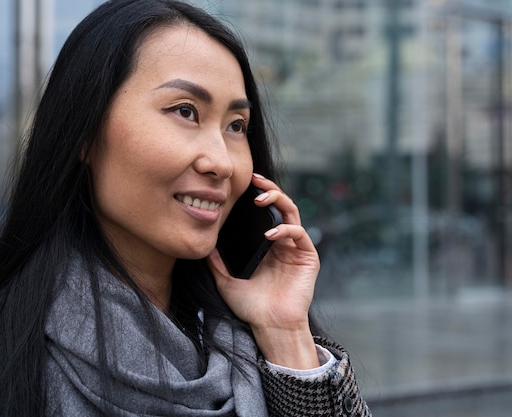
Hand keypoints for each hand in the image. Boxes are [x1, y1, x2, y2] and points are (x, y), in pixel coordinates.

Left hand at [207, 173, 320, 368]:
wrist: (269, 327)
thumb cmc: (252, 308)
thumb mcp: (226, 281)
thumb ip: (217, 263)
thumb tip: (203, 245)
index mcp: (269, 245)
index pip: (267, 212)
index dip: (260, 194)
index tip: (247, 183)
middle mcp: (284, 243)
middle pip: (282, 206)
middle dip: (270, 190)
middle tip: (256, 181)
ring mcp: (297, 249)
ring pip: (293, 214)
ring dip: (279, 201)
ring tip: (261, 200)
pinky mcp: (308, 258)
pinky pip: (300, 234)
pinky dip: (286, 229)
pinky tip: (270, 234)